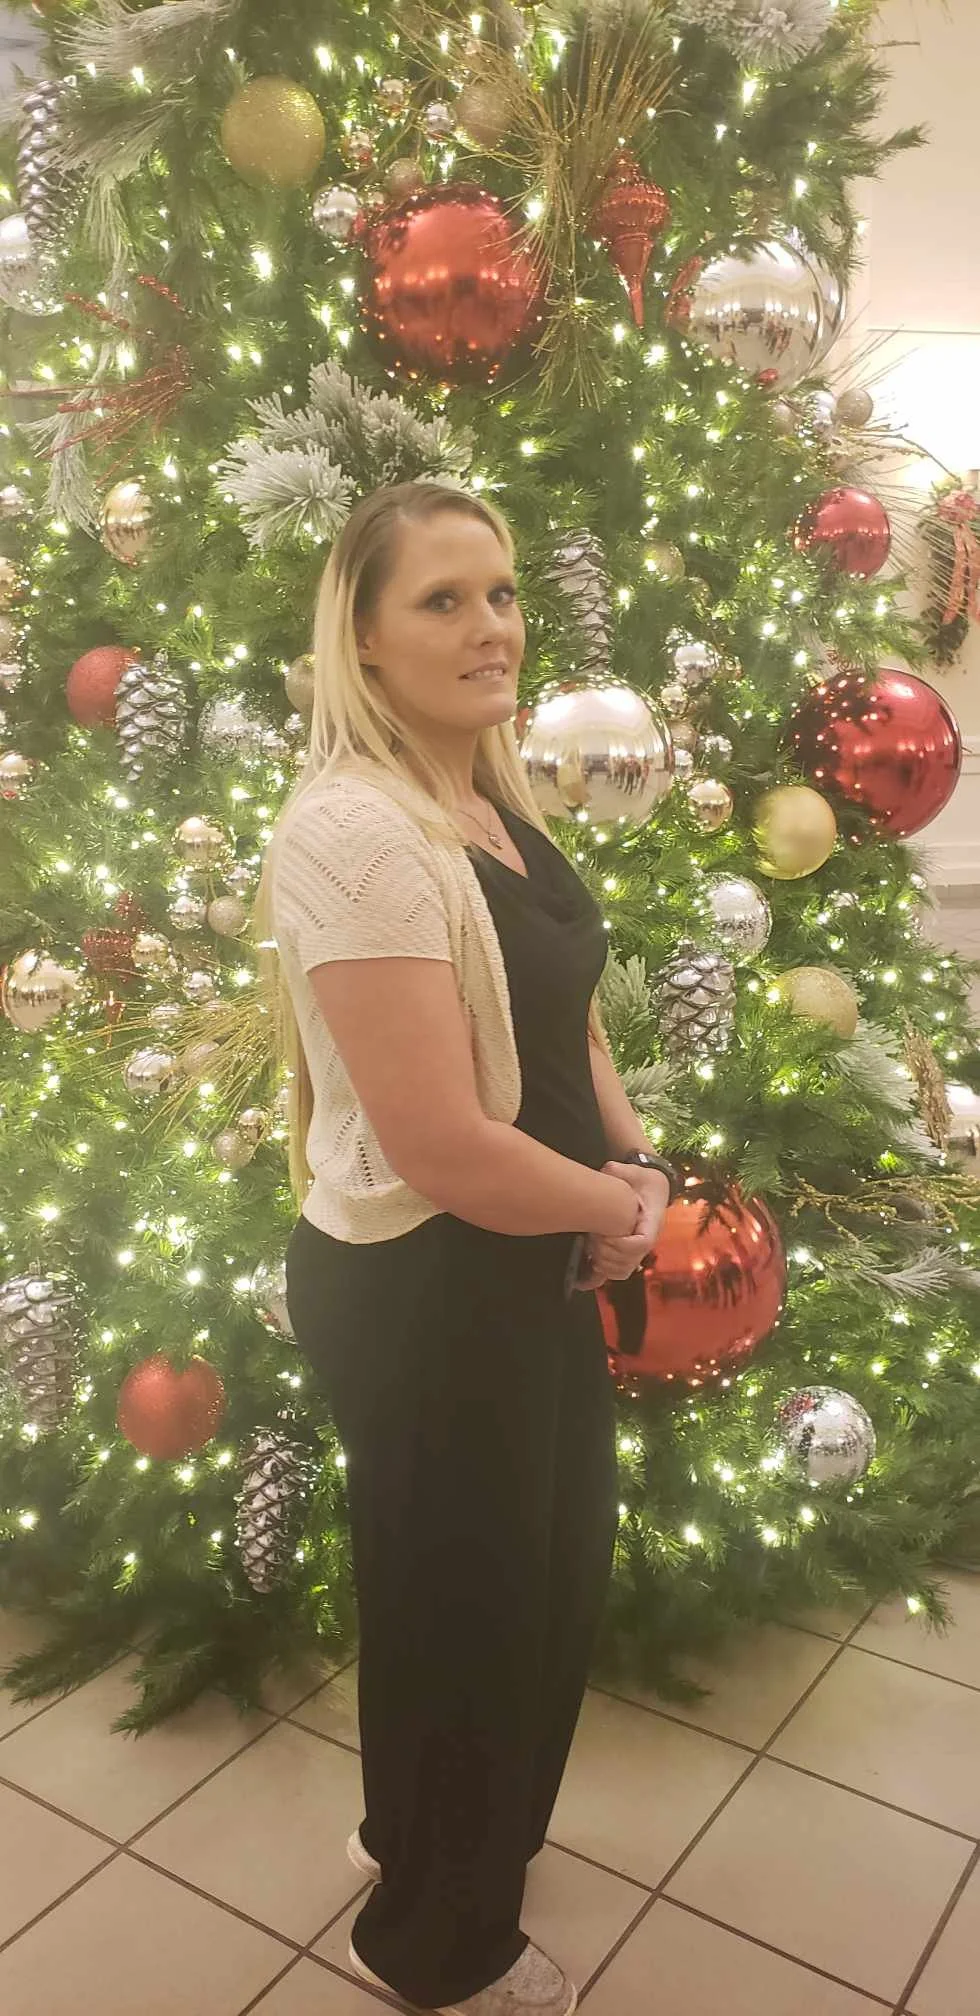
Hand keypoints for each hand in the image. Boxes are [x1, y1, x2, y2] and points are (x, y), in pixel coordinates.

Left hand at [574, 1161, 670, 1291]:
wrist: (651, 1189)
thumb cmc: (642, 1181)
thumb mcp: (634, 1171)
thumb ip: (620, 1171)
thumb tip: (608, 1170)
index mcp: (651, 1222)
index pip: (642, 1243)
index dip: (622, 1244)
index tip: (606, 1235)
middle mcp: (646, 1241)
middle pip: (629, 1261)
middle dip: (606, 1252)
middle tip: (592, 1238)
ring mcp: (636, 1251)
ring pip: (621, 1272)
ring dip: (602, 1264)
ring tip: (590, 1249)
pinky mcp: (625, 1255)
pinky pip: (614, 1274)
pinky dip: (598, 1278)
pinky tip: (581, 1278)